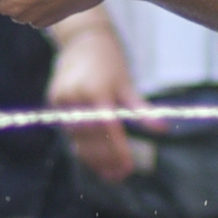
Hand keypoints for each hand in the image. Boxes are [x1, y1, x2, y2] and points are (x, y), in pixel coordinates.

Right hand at [49, 19, 145, 183]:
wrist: (82, 41)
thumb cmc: (111, 62)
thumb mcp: (127, 84)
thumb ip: (142, 109)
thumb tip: (163, 129)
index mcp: (96, 91)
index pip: (108, 129)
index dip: (118, 150)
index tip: (129, 167)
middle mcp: (75, 97)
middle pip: (91, 138)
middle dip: (106, 160)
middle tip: (121, 176)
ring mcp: (61, 100)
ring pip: (77, 139)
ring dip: (93, 159)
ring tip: (109, 174)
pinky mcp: (54, 102)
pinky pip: (69, 131)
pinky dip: (82, 146)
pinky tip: (94, 160)